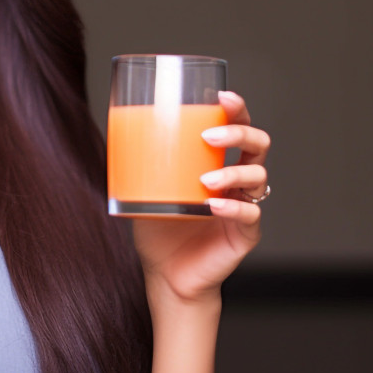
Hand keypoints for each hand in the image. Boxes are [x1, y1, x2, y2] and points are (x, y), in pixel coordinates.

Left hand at [131, 90, 268, 303]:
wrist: (166, 276)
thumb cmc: (160, 230)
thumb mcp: (145, 189)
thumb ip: (139, 164)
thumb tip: (114, 131)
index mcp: (219, 164)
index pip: (238, 128)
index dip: (237, 109)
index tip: (223, 97)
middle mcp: (237, 182)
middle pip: (258, 145)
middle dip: (239, 133)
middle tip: (211, 135)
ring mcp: (244, 207)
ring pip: (258, 177)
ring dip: (233, 173)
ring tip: (206, 180)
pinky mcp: (245, 234)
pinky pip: (250, 215)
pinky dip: (234, 208)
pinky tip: (214, 206)